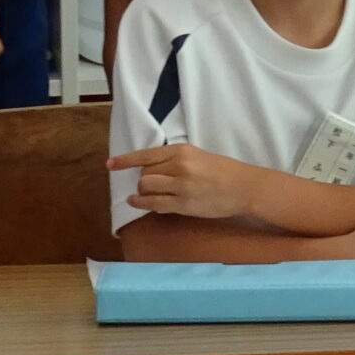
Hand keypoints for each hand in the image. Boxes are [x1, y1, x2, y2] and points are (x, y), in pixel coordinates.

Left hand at [109, 142, 255, 218]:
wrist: (244, 187)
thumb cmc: (224, 171)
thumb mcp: (199, 156)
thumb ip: (176, 159)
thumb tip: (151, 168)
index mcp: (183, 150)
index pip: (146, 155)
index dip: (125, 160)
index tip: (110, 164)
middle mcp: (179, 166)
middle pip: (144, 173)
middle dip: (143, 179)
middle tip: (150, 183)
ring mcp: (181, 186)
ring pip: (146, 187)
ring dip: (142, 190)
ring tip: (147, 193)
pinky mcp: (183, 204)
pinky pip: (154, 204)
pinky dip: (141, 203)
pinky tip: (137, 202)